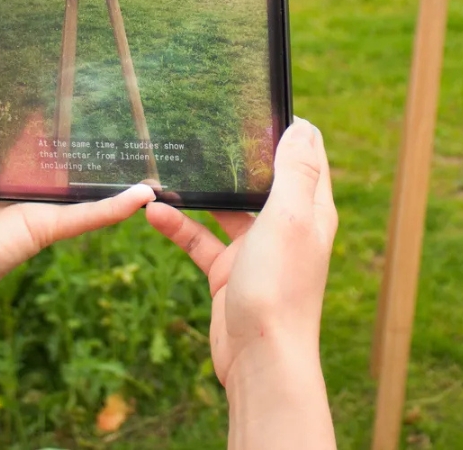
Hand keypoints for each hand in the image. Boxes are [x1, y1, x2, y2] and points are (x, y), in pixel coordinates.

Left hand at [0, 48, 155, 357]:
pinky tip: (146, 192)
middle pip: (64, 145)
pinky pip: (88, 214)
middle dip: (90, 123)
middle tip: (115, 89)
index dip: (46, 96)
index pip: (31, 121)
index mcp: (2, 154)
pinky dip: (117, 206)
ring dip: (116, 166)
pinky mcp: (49, 223)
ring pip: (85, 178)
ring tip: (149, 138)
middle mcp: (28, 175)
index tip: (65, 64)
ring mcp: (43, 199)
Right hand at [146, 119, 336, 449]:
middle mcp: (286, 226)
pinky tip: (152, 212)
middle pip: (262, 178)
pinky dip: (178, 225)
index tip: (256, 101)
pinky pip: (199, 239)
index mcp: (310, 210)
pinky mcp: (229, 273)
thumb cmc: (280, 289)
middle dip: (236, 154)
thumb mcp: (290, 218)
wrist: (261, 360)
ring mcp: (256, 250)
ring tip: (170, 164)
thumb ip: (295, 172)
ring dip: (201, 190)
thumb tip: (302, 126)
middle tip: (205, 125)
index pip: (305, 155)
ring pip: (226, 208)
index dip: (285, 127)